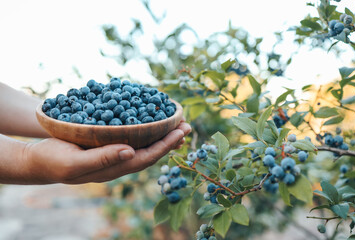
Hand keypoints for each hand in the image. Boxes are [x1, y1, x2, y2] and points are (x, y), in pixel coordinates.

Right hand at [22, 119, 190, 183]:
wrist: (39, 160)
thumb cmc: (54, 160)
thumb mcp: (74, 162)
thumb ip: (102, 159)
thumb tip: (130, 152)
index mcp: (113, 168)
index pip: (146, 158)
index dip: (165, 146)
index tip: (181, 131)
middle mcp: (118, 162)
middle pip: (151, 151)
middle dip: (170, 140)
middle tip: (187, 125)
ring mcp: (114, 154)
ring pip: (144, 145)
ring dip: (162, 134)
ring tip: (177, 123)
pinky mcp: (109, 145)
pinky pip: (133, 138)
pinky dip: (147, 129)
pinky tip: (152, 121)